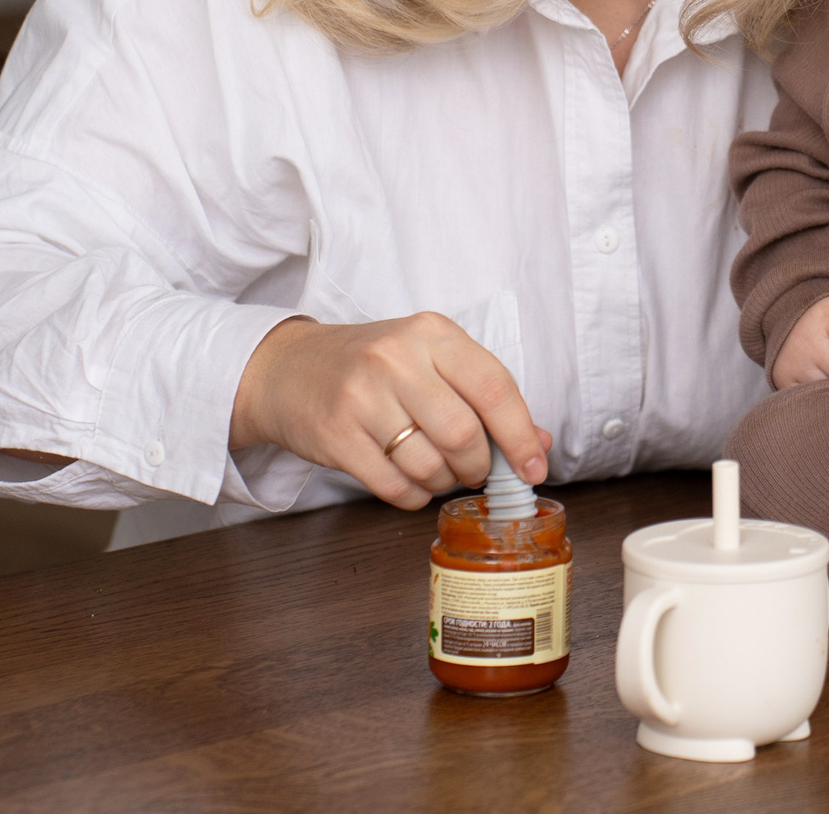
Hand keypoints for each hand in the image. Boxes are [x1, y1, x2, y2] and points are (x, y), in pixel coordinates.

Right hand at [229, 314, 552, 511]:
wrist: (288, 368)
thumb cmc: (372, 366)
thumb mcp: (430, 361)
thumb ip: (484, 397)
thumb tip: (539, 444)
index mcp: (431, 333)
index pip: (494, 386)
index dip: (521, 435)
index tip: (534, 467)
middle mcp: (396, 359)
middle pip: (462, 432)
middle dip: (477, 464)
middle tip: (473, 470)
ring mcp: (362, 396)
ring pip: (429, 464)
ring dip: (443, 481)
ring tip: (437, 470)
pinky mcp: (336, 435)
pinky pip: (394, 486)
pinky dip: (412, 495)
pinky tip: (408, 480)